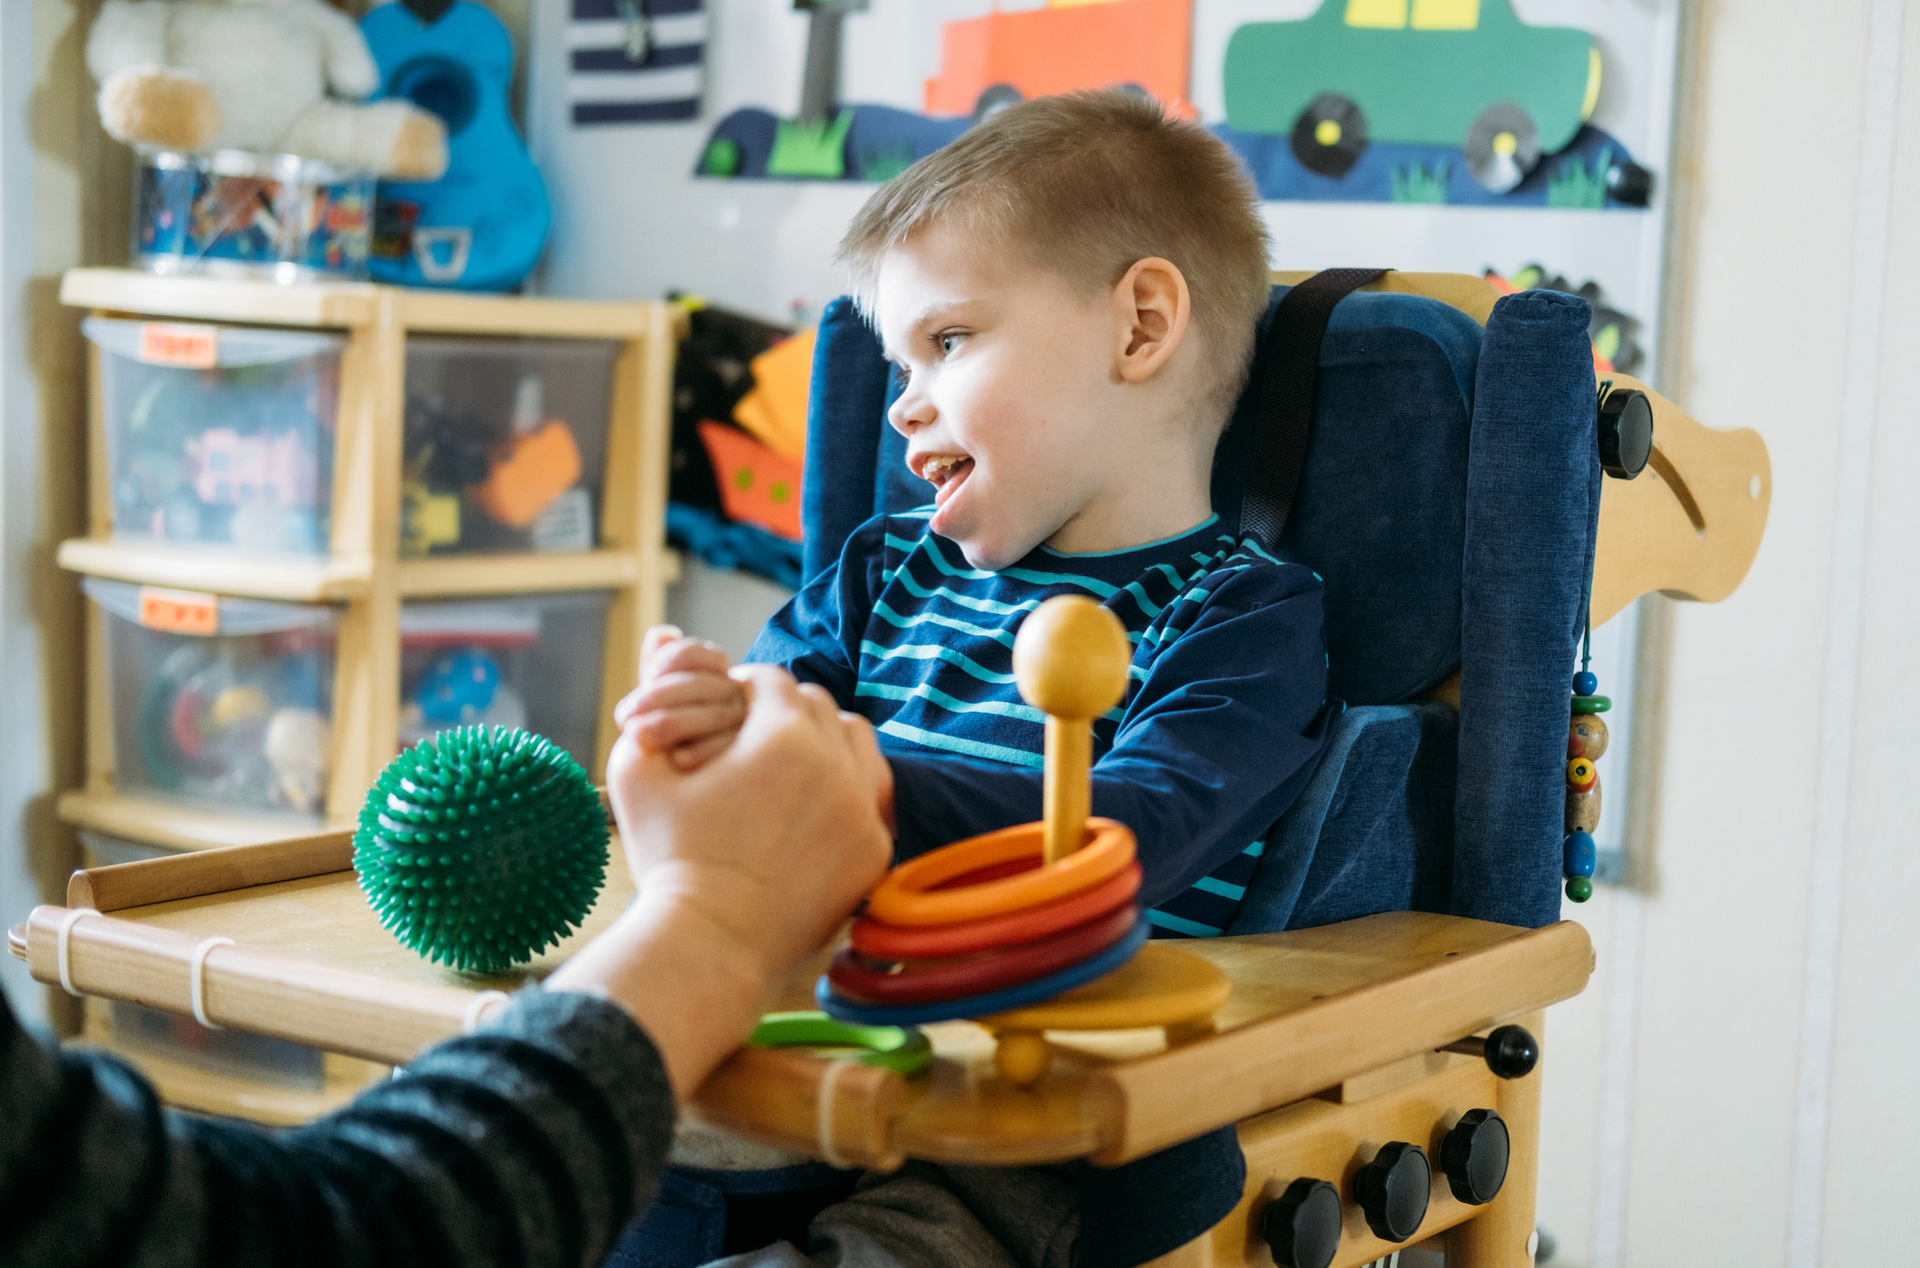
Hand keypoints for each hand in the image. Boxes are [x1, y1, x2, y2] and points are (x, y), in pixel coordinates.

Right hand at [554, 666, 893, 1097]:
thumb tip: (663, 635)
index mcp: (782, 737)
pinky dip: (849, 790)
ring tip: (789, 765)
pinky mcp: (876, 852)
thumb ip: (654, 698)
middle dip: (786, 712)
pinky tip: (815, 804)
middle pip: (821, 707)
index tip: (727, 711)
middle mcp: (837, 766)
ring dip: (826, 741)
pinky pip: (873, 797)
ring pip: (859, 744)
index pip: (774, 682)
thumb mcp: (639, 772)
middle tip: (753, 737)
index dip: (745, 690)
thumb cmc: (668, 857)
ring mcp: (863, 811)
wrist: (709, 943)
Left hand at [614, 625, 746, 770]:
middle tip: (626, 716)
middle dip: (663, 694)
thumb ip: (660, 675)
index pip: (710, 655)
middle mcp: (740, 706)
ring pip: (721, 713)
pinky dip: (705, 750)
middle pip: (710, 683)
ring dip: (675, 723)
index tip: (650, 674)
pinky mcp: (758, 765)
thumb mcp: (657, 713)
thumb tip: (661, 633)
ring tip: (640, 738)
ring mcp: (752, 734)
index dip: (678, 657)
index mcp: (718, 686)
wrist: (683, 805)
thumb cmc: (667, 758)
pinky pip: (734, 749)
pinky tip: (679, 760)